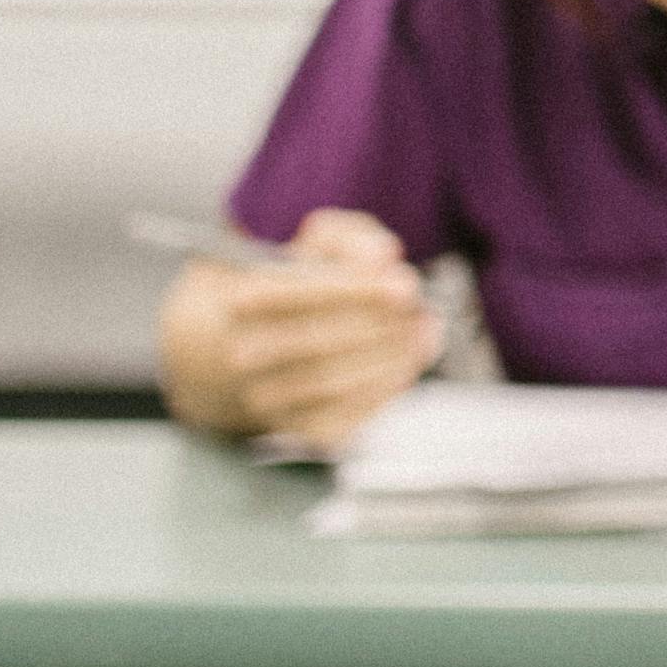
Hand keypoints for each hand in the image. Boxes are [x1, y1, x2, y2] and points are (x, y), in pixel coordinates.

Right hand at [213, 209, 437, 451]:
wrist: (268, 343)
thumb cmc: (308, 284)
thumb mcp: (326, 245)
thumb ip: (354, 238)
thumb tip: (384, 256)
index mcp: (243, 297)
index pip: (301, 293)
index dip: (357, 290)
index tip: (406, 287)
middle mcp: (242, 352)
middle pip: (319, 341)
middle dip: (381, 327)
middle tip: (423, 312)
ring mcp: (263, 395)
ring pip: (330, 384)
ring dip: (388, 362)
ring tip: (424, 336)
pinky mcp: (292, 428)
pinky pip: (339, 420)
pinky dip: (379, 395)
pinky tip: (405, 368)